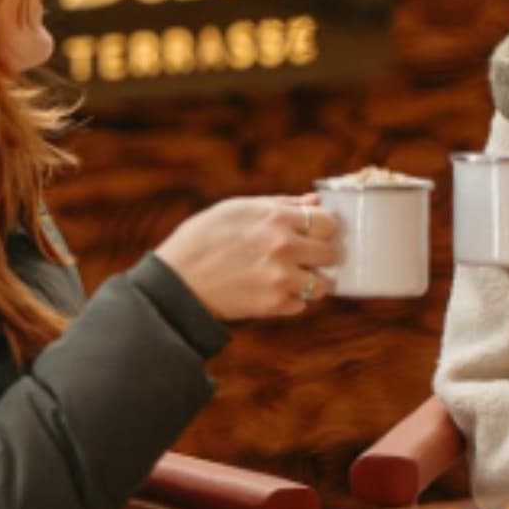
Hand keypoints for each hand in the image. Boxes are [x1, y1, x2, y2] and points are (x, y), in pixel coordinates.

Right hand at [155, 196, 339, 319]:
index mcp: (277, 218)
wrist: (176, 281)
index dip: (323, 228)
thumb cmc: (203, 238)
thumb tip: (316, 202)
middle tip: (307, 257)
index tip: (315, 233)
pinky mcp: (274, 305)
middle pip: (332, 253)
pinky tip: (273, 290)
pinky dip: (291, 299)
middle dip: (321, 254)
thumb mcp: (238, 208)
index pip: (329, 223)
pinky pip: (301, 304)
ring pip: (323, 284)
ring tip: (292, 277)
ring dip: (311, 281)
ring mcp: (281, 279)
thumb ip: (282, 204)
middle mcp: (285, 248)